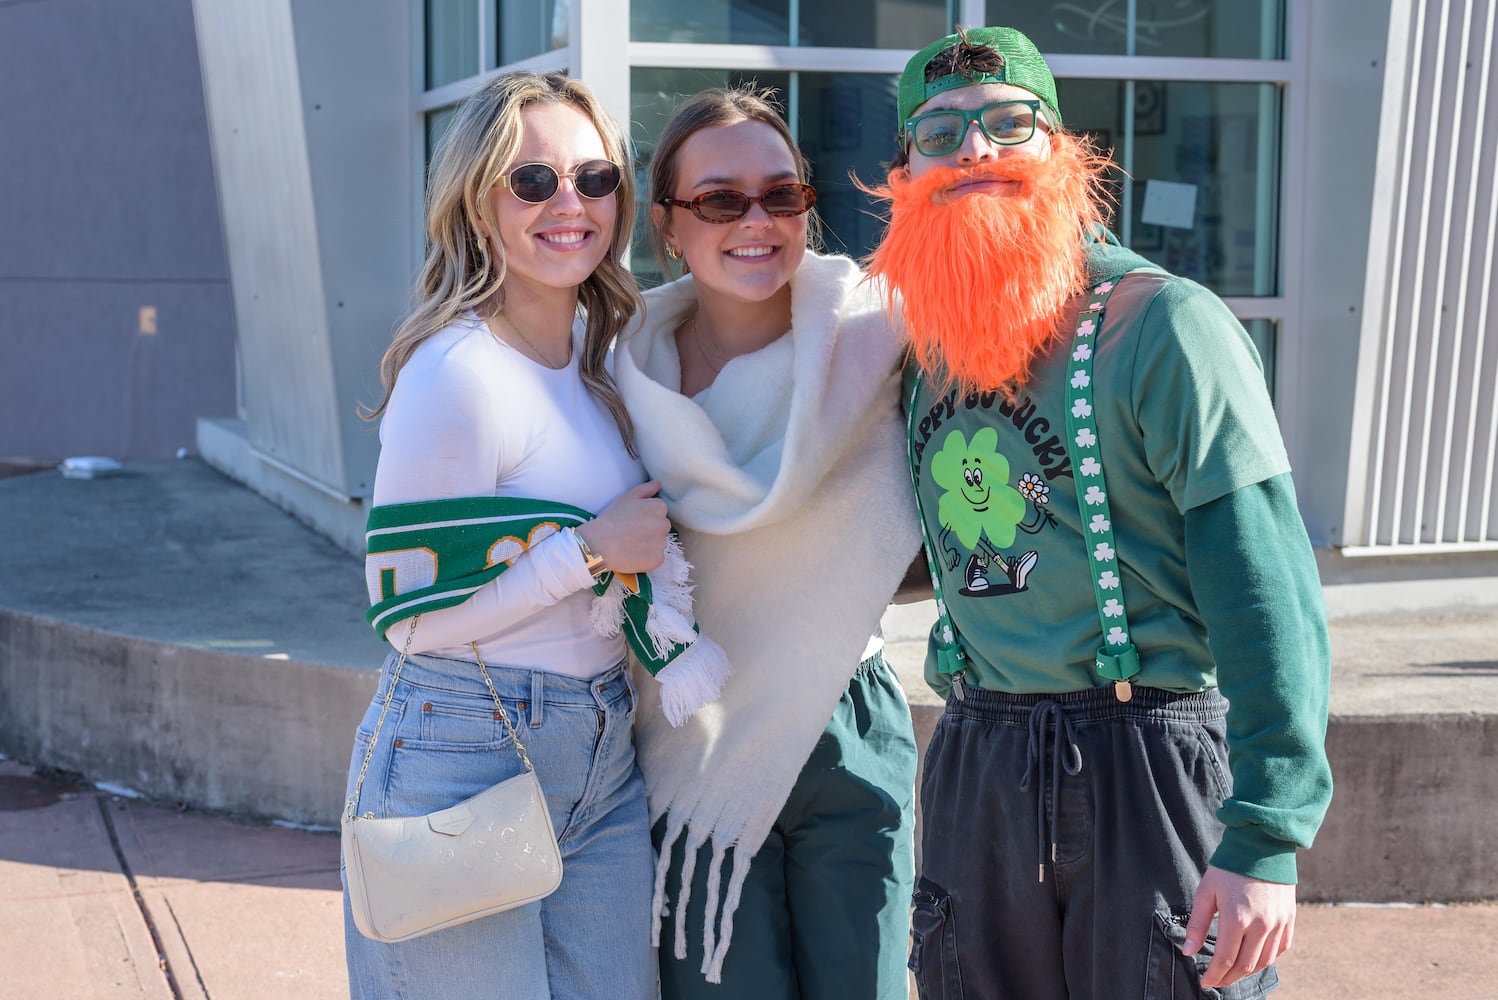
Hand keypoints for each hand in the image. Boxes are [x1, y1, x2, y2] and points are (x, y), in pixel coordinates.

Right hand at [576, 480, 668, 574]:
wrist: (599, 543)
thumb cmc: (611, 518)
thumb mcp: (627, 498)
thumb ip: (646, 489)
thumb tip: (659, 482)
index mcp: (659, 507)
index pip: (659, 511)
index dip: (645, 516)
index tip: (633, 520)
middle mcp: (665, 524)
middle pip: (661, 527)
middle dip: (650, 529)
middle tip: (631, 533)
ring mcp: (662, 543)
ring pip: (659, 543)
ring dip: (649, 544)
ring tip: (631, 544)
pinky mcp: (658, 560)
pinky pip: (656, 558)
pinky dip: (647, 558)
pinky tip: (633, 555)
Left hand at [1184, 866, 1296, 988]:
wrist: (1262, 845)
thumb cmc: (1229, 866)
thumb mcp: (1206, 891)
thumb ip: (1197, 925)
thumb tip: (1188, 952)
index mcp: (1237, 918)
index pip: (1225, 959)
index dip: (1214, 975)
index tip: (1205, 982)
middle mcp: (1261, 925)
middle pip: (1245, 965)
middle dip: (1229, 978)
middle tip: (1217, 980)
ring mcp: (1278, 923)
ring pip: (1264, 961)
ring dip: (1247, 972)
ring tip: (1233, 973)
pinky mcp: (1289, 918)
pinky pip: (1281, 948)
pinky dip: (1267, 959)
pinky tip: (1255, 959)